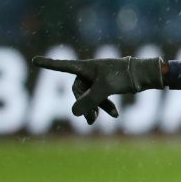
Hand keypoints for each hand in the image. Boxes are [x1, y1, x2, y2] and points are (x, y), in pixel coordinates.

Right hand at [30, 55, 163, 123]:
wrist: (146, 75)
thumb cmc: (124, 76)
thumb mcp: (105, 89)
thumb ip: (89, 101)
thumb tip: (73, 114)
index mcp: (86, 67)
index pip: (63, 66)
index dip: (49, 65)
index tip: (34, 60)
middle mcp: (90, 71)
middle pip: (78, 90)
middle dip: (83, 104)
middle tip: (91, 121)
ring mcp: (99, 78)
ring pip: (90, 95)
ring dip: (94, 108)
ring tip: (97, 121)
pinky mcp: (108, 84)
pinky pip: (100, 96)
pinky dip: (105, 105)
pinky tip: (115, 115)